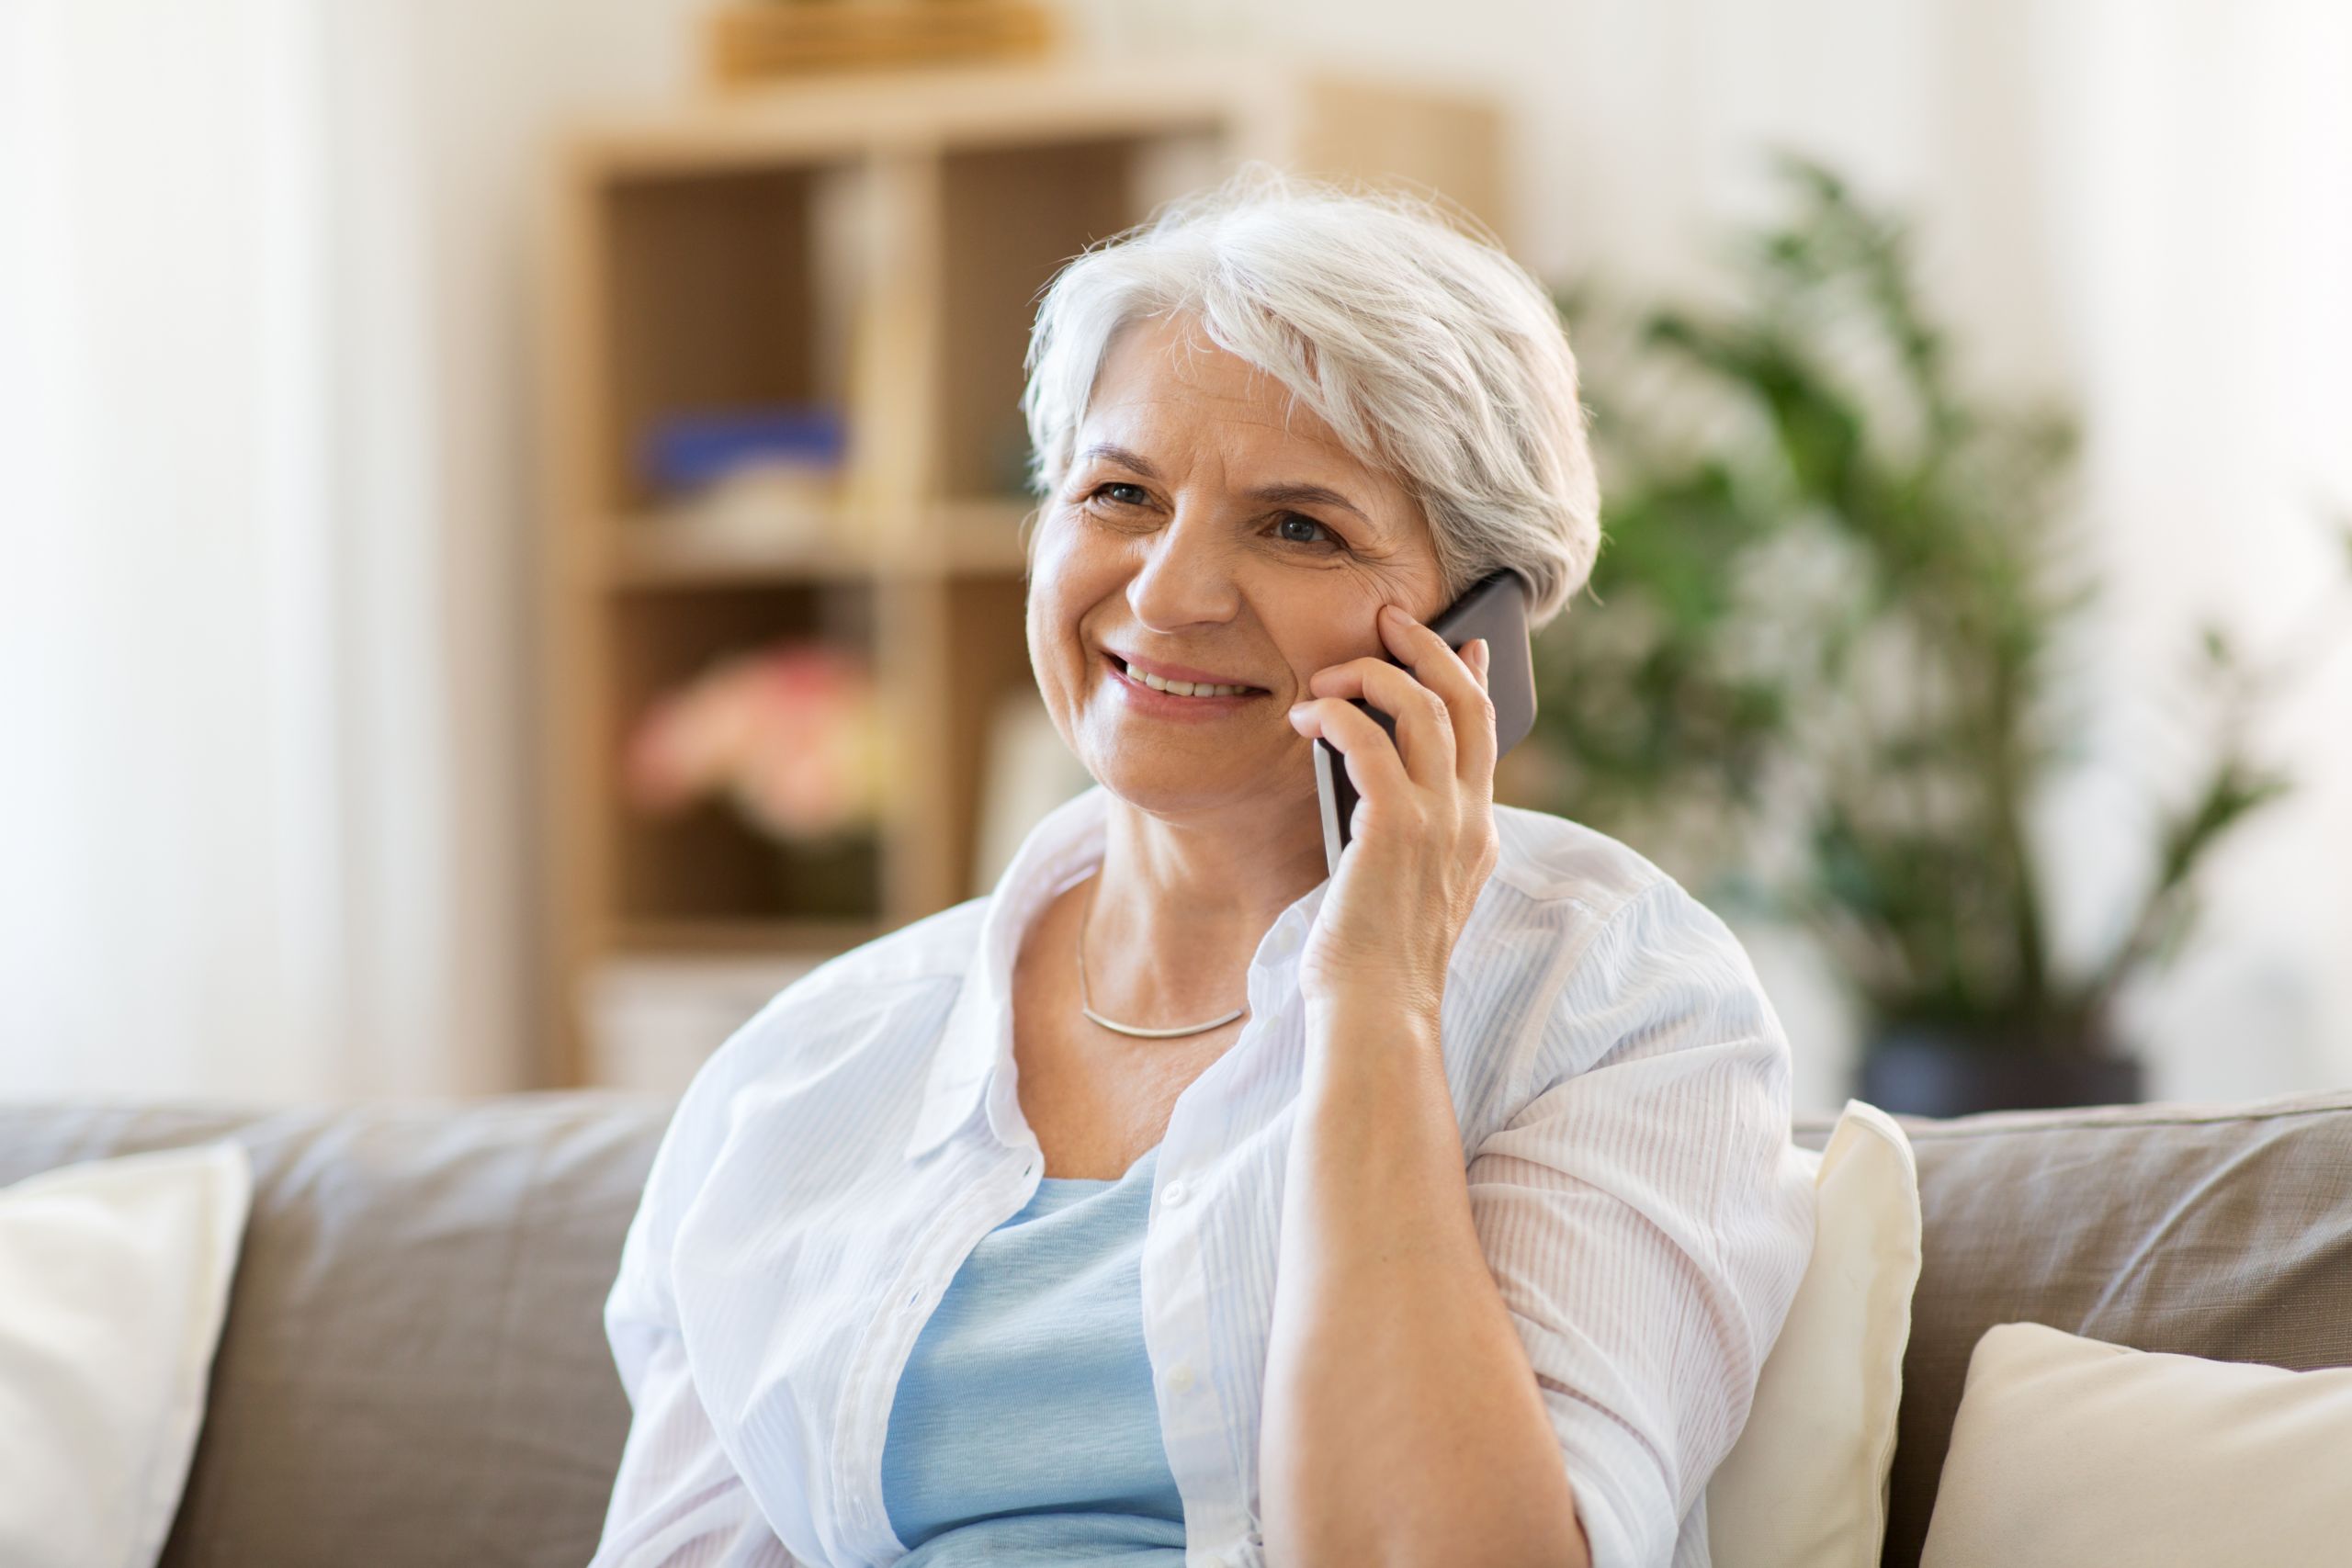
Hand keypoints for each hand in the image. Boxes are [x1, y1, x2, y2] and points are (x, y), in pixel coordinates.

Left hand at [1286, 602, 1500, 1023]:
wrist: (1376, 1016)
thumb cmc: (1371, 962)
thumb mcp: (1400, 888)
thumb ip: (1403, 834)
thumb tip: (1370, 776)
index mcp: (1477, 836)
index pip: (1486, 736)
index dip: (1473, 679)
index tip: (1465, 644)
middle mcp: (1470, 821)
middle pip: (1466, 702)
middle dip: (1428, 648)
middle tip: (1388, 618)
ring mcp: (1440, 823)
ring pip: (1422, 707)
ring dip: (1371, 675)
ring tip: (1328, 676)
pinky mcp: (1396, 829)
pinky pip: (1369, 740)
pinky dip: (1336, 715)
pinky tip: (1306, 719)